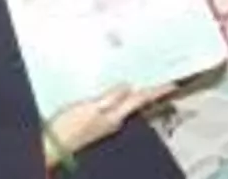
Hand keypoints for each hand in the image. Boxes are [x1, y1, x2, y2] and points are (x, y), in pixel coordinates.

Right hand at [43, 83, 174, 167]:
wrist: (54, 145)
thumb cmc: (68, 128)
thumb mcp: (90, 108)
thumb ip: (110, 97)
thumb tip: (127, 86)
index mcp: (116, 116)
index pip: (141, 100)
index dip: (157, 92)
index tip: (172, 84)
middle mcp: (115, 120)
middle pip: (139, 103)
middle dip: (152, 92)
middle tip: (165, 82)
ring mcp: (108, 123)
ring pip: (130, 105)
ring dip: (140, 94)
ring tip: (150, 84)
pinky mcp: (99, 123)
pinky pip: (118, 107)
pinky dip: (125, 98)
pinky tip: (125, 93)